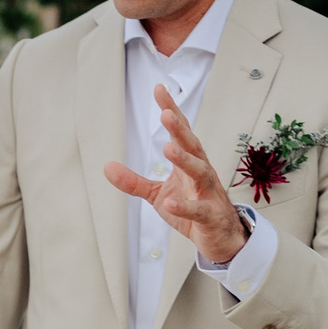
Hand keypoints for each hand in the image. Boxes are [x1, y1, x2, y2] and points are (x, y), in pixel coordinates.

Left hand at [104, 84, 247, 266]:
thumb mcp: (158, 195)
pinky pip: (198, 210)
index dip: (171, 110)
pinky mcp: (210, 216)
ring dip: (185, 160)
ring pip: (200, 172)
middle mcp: (201, 172)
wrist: (221, 238)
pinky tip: (171, 203)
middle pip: (192, 145)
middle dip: (179, 129)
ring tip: (169, 149)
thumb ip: (134, 181)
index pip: (180, 132)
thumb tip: (106, 166)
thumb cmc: (193, 210)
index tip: (159, 89)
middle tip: (166, 113)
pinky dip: (185, 207)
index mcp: (189, 163)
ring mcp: (208, 193)